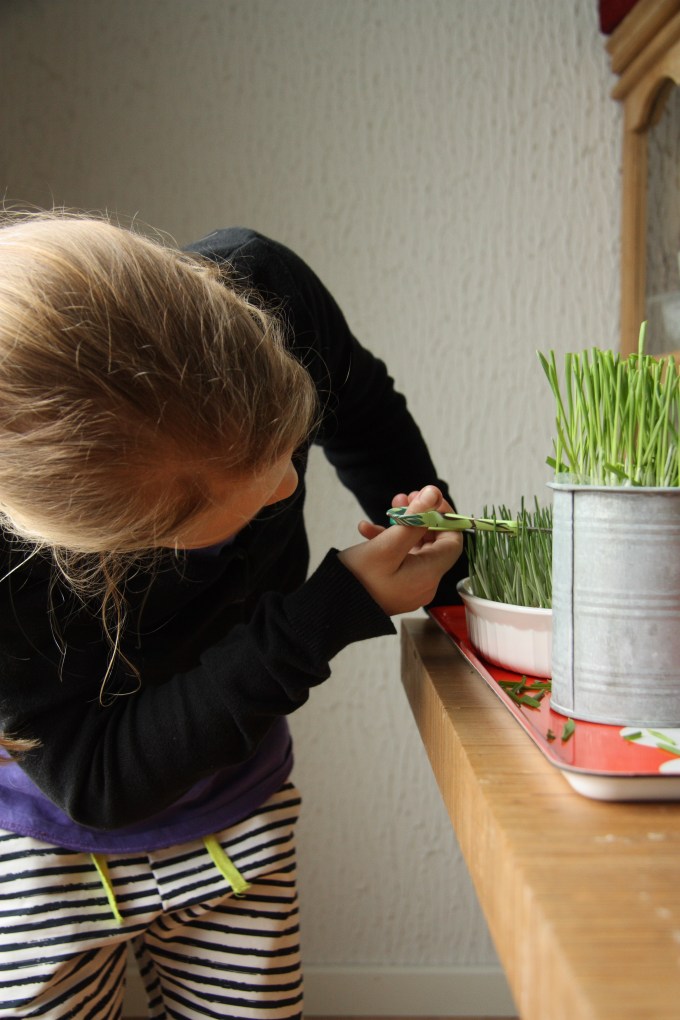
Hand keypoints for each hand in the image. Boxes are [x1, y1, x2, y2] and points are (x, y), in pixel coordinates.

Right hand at [337, 485, 462, 615]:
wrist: (332, 608)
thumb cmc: (357, 579)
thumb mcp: (385, 545)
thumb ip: (413, 519)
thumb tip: (433, 494)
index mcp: (428, 574)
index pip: (453, 540)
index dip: (444, 516)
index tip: (428, 498)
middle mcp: (425, 583)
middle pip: (434, 542)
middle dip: (421, 516)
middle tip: (404, 499)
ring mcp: (411, 587)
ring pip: (416, 548)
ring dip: (404, 525)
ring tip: (389, 508)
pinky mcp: (396, 587)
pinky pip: (401, 559)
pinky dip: (389, 542)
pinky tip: (367, 530)